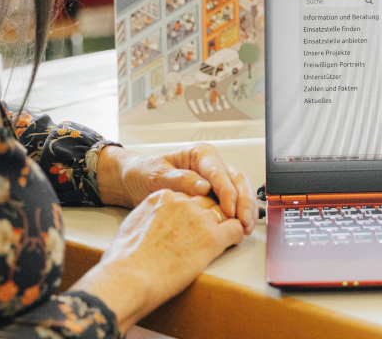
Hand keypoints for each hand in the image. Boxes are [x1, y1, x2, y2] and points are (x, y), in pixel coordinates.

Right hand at [70, 189, 243, 332]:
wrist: (128, 277)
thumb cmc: (123, 260)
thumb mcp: (131, 225)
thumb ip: (147, 217)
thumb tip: (150, 226)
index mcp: (162, 197)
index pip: (188, 196)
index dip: (193, 210)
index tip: (194, 221)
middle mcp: (183, 203)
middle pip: (207, 201)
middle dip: (211, 214)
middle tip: (212, 228)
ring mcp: (198, 219)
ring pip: (223, 212)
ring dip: (226, 223)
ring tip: (226, 234)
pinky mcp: (211, 238)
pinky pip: (234, 229)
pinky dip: (236, 235)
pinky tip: (232, 242)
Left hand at [96, 143, 256, 232]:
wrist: (134, 180)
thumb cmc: (144, 173)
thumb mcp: (158, 175)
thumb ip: (180, 180)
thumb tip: (204, 187)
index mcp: (200, 154)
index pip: (219, 172)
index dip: (227, 192)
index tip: (230, 210)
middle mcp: (211, 165)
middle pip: (236, 180)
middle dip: (244, 201)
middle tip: (244, 222)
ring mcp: (215, 179)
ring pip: (239, 190)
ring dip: (245, 209)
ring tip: (246, 227)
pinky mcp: (213, 194)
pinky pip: (231, 201)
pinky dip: (237, 214)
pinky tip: (240, 227)